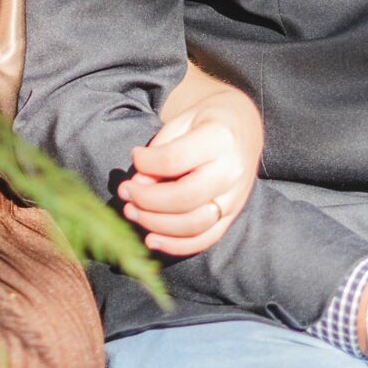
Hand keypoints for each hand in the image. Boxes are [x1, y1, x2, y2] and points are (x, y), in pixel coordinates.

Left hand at [117, 89, 262, 254]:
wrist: (242, 128)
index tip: (135, 156)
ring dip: (156, 224)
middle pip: (184, 197)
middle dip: (147, 200)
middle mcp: (231, 172)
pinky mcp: (232, 217)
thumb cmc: (204, 122)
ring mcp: (235, 199)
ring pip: (194, 225)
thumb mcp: (181, 123)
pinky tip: (150, 239)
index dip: (147, 162)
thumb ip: (160, 151)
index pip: (175, 160)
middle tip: (124, 192)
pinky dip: (175, 245)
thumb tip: (139, 184)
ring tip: (131, 212)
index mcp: (220, 139)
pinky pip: (204, 240)